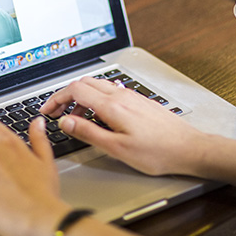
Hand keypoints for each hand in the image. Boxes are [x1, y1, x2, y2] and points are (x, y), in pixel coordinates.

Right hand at [40, 77, 207, 175]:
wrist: (188, 148)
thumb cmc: (157, 152)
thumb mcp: (117, 148)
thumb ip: (88, 132)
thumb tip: (65, 122)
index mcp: (113, 106)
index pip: (75, 90)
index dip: (56, 98)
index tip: (47, 110)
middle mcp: (121, 95)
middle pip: (84, 83)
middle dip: (66, 96)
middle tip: (57, 113)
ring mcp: (131, 96)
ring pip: (97, 86)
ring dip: (81, 98)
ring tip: (76, 119)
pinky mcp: (139, 101)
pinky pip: (110, 92)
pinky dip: (96, 100)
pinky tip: (98, 118)